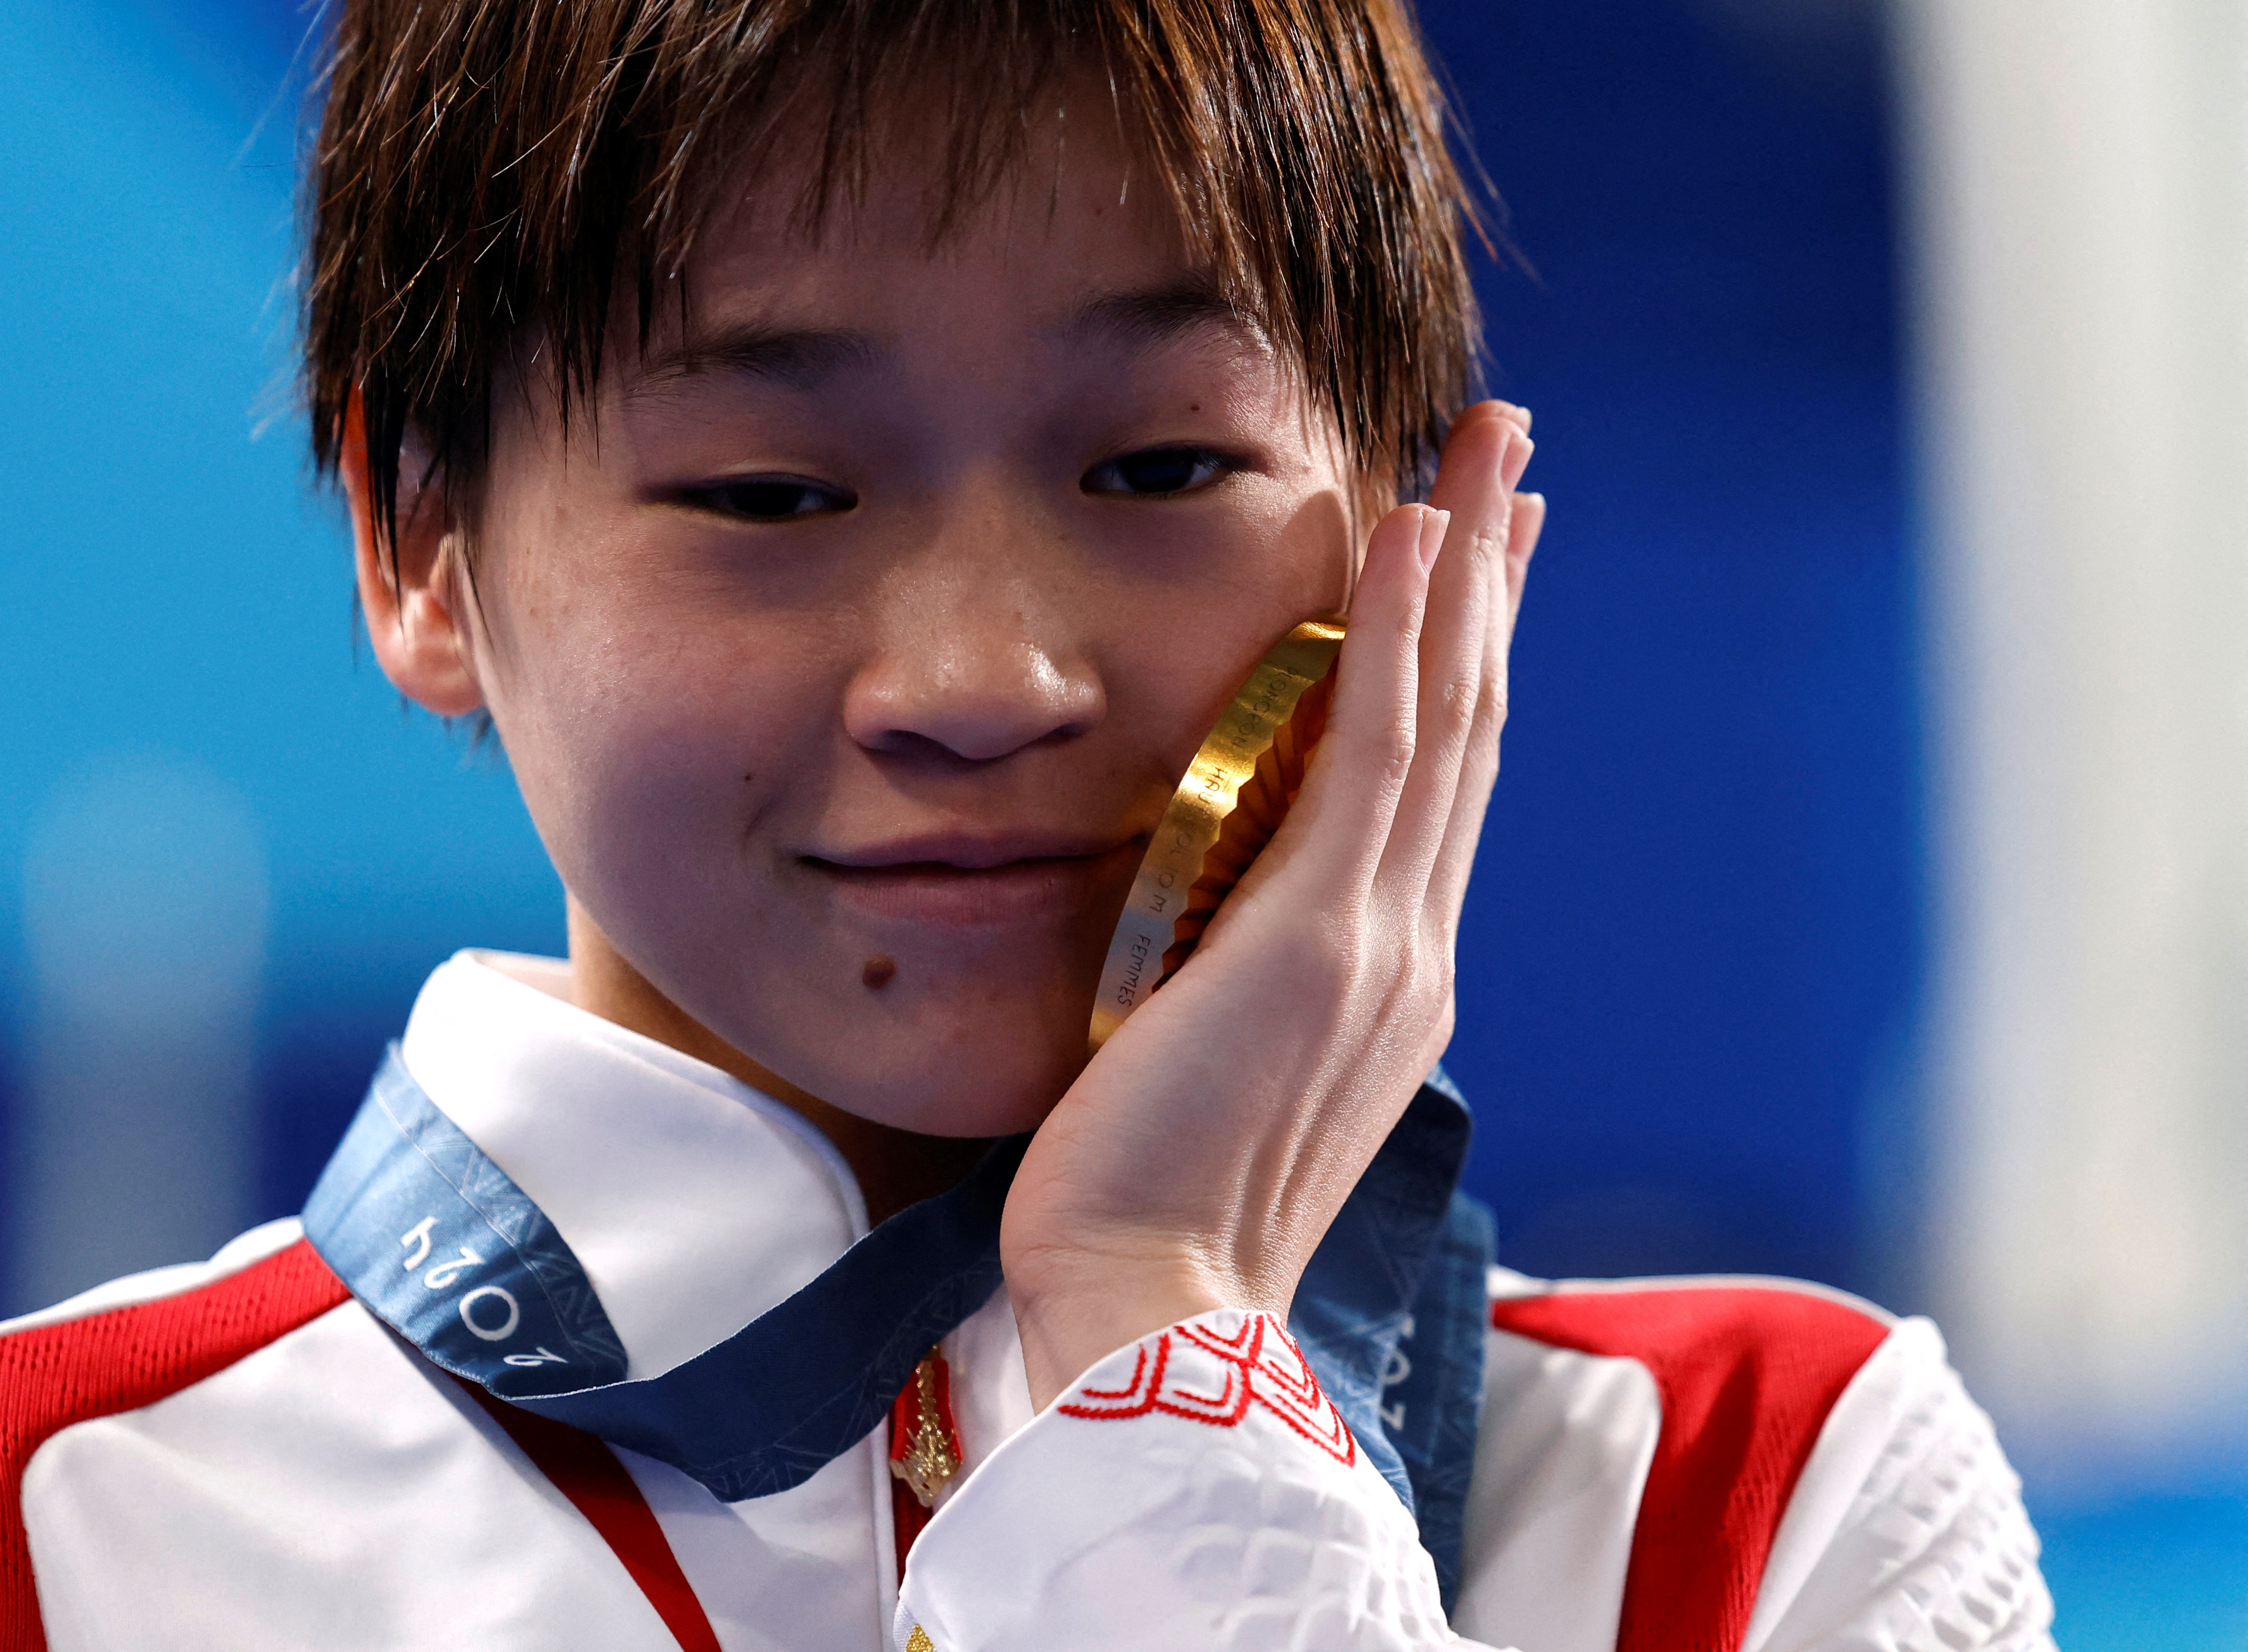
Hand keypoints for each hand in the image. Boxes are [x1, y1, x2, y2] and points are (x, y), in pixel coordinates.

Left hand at [1003, 401, 1542, 1408]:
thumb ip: (1245, 991)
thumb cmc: (1157, 1211)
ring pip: (1444, 712)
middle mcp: (1410, 944)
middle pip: (1468, 722)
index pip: (1437, 783)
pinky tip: (1410, 533)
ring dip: (1465, 567)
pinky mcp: (1325, 935)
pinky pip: (1378, 752)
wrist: (1151, 1310)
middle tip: (1512, 456)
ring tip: (1483, 446)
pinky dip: (1400, 637)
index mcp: (1387, 977)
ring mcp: (1382, 937)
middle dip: (1492, 580)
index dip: (1466, 658)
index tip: (1478, 561)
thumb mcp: (1220, 1076)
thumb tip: (1216, 937)